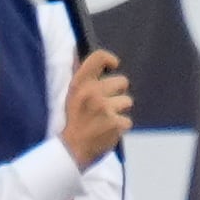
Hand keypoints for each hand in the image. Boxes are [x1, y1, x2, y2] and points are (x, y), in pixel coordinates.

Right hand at [58, 47, 133, 164]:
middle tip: (104, 106)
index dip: (109, 59)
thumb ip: (80, 74)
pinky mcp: (115, 123)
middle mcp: (92, 92)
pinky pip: (127, 121)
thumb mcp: (71, 95)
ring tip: (104, 121)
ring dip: (119, 112)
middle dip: (118, 93)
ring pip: (127, 101)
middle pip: (122, 81)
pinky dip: (120, 127)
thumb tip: (76, 49)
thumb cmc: (74, 121)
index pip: (98, 57)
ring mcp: (104, 108)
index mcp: (79, 84)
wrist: (71, 151)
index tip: (113, 65)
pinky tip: (107, 131)